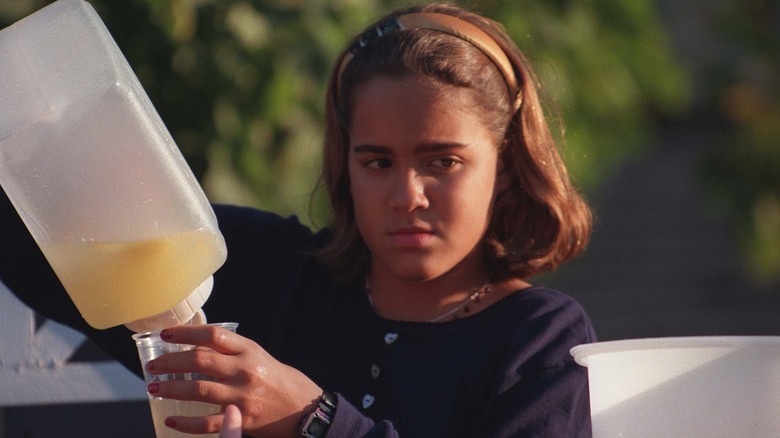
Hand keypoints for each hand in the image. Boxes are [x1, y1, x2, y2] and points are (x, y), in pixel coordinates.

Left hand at [146, 324, 321, 436]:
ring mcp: (242, 395)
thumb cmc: (282, 381)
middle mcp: (245, 370)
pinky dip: (186, 422)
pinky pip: (206, 422)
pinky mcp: (242, 419)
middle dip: (170, 361)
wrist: (306, 410)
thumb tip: (199, 348)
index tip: (165, 334)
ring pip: (197, 389)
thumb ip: (235, 353)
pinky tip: (171, 419)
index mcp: (250, 350)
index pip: (212, 335)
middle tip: (153, 365)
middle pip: (199, 359)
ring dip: (171, 387)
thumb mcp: (261, 358)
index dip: (185, 332)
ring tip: (154, 388)